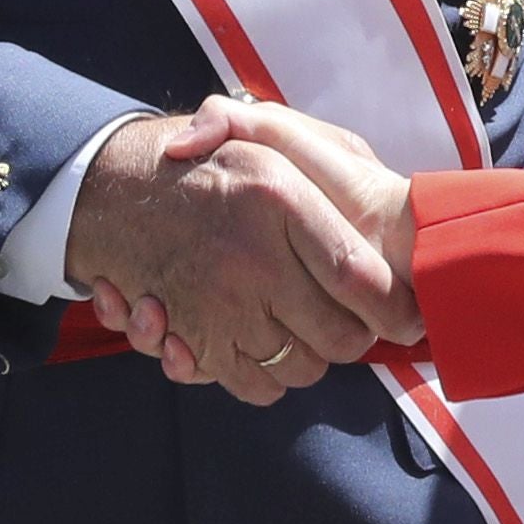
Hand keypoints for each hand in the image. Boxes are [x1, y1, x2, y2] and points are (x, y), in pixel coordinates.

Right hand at [60, 110, 408, 406]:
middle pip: (338, 337)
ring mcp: (220, 306)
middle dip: (354, 337)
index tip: (411, 318)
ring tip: (299, 324)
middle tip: (352, 321)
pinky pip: (254, 385)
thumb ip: (332, 161)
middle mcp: (251, 258)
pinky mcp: (192, 341)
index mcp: (277, 198)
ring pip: (300, 367)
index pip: (357, 275)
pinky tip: (259, 342)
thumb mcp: (269, 138)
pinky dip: (265, 375)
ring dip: (310, 356)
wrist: (111, 187)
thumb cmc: (207, 164)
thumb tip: (383, 211)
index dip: (395, 308)